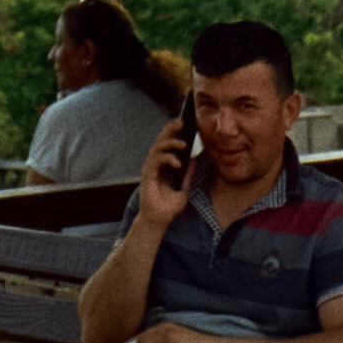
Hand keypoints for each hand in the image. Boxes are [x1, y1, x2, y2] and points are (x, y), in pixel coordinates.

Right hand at [136, 114, 196, 228]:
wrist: (160, 220)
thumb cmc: (169, 207)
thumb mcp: (184, 188)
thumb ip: (188, 174)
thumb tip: (195, 159)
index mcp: (162, 165)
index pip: (166, 143)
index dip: (173, 132)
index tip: (184, 124)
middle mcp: (154, 164)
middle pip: (160, 140)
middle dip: (170, 129)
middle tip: (181, 122)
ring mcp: (150, 168)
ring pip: (157, 147)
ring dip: (171, 143)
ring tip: (183, 145)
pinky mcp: (147, 174)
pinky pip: (156, 160)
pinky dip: (167, 158)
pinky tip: (177, 163)